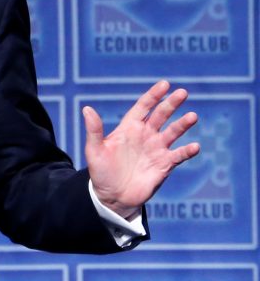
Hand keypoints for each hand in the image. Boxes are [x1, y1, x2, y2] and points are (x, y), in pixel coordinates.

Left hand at [84, 80, 200, 218]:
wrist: (112, 196)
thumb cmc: (101, 171)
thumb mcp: (94, 150)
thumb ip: (94, 130)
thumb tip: (86, 109)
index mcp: (129, 128)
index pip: (143, 107)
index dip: (153, 95)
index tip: (165, 84)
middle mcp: (145, 135)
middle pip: (161, 115)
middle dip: (171, 104)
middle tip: (183, 92)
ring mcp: (156, 149)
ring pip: (173, 132)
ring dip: (182, 124)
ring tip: (192, 116)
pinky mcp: (164, 165)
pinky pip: (178, 155)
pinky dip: (187, 151)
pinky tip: (194, 146)